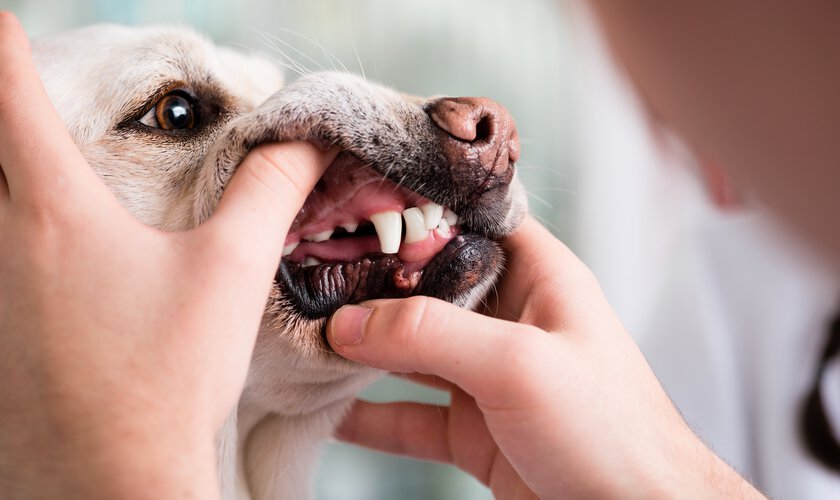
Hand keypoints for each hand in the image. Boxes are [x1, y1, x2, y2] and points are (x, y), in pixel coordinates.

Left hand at [0, 13, 335, 498]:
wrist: (115, 478)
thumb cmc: (171, 375)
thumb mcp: (231, 271)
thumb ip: (270, 191)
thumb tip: (307, 138)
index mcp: (57, 211)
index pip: (8, 96)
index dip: (2, 46)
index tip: (2, 19)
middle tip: (15, 90)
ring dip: (1, 174)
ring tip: (28, 166)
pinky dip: (5, 233)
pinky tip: (38, 260)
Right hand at [327, 216, 763, 498]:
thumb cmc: (612, 432)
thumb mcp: (518, 364)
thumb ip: (431, 335)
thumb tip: (348, 323)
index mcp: (539, 279)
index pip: (473, 222)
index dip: (420, 210)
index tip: (358, 202)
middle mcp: (512, 321)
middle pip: (429, 289)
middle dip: (373, 284)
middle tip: (311, 274)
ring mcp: (489, 378)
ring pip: (412, 353)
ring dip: (362, 351)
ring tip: (306, 340)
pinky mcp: (475, 431)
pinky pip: (409, 416)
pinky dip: (369, 416)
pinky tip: (329, 412)